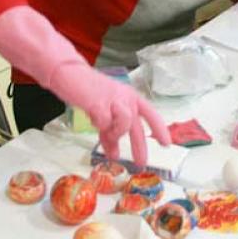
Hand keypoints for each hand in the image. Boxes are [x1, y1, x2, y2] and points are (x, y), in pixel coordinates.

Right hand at [51, 63, 170, 165]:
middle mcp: (126, 97)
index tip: (166, 144)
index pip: (151, 114)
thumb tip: (114, 155)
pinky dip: (99, 126)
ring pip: (124, 124)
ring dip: (114, 133)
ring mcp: (113, 99)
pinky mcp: (99, 103)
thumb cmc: (88, 94)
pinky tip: (93, 119)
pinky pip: (104, 123)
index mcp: (130, 97)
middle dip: (139, 147)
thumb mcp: (104, 114)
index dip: (159, 129)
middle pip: (137, 126)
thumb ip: (110, 133)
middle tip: (141, 163)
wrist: (70, 75)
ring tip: (103, 129)